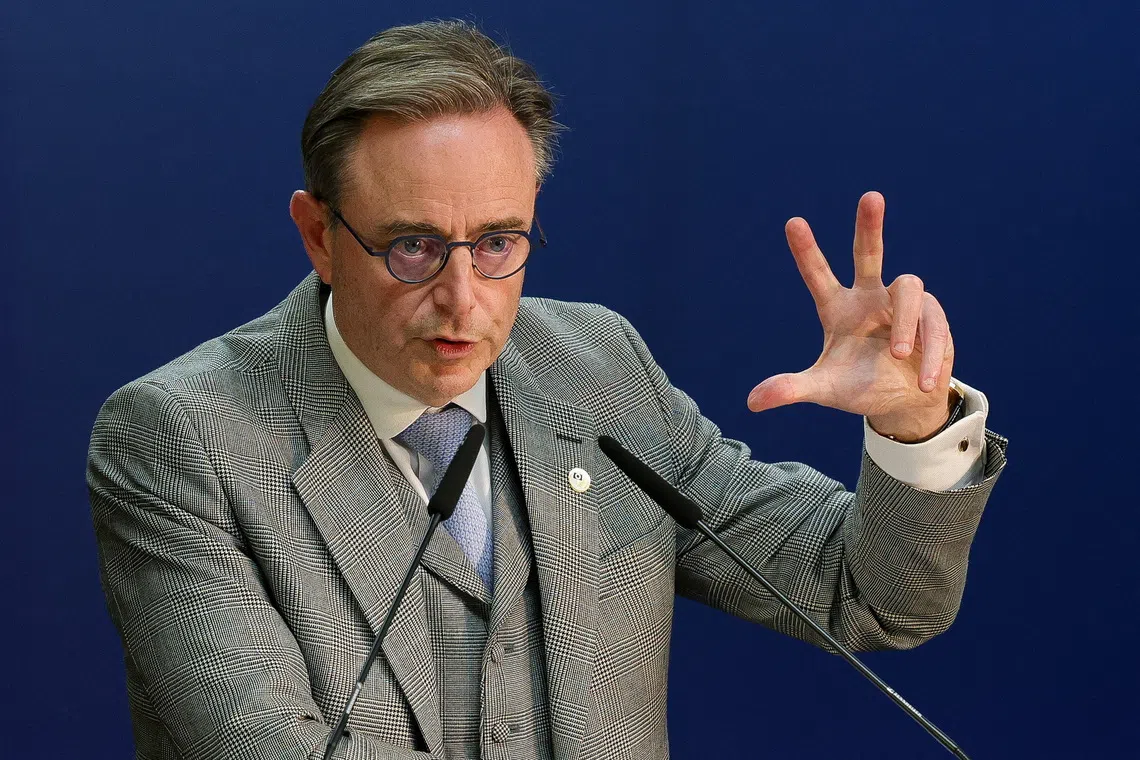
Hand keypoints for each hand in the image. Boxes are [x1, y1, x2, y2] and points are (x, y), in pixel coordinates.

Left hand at [746, 192, 953, 441]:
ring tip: (898, 356)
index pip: (818, 275)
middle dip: (870, 227)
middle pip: (869, 254)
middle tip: (870, 196)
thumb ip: (791, 389)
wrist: (902, 403)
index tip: (792, 222)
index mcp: (838, 309)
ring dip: (906, 323)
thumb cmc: (859, 387)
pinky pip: (935, 323)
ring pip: (910, 288)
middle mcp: (869, 298)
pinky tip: (924, 380)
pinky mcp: (933, 318)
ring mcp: (902, 305)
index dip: (806, 251)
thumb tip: (752, 402)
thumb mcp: (823, 390)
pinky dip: (929, 353)